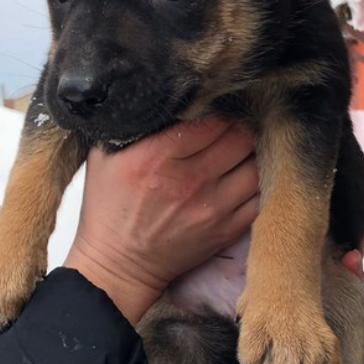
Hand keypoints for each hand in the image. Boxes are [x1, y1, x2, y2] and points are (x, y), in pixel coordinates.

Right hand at [64, 118, 258, 324]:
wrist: (119, 266)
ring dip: (249, 154)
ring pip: (255, 164)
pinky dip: (255, 182)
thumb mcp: (104, 157)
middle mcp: (188, 180)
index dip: (214, 111)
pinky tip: (241, 177)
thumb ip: (134, 125)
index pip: (209, 120)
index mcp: (156, 157)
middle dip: (236, 128)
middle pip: (239, 138)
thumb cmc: (109, 207)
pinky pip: (260, 196)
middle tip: (228, 129)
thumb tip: (164, 98)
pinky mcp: (226, 229)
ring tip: (237, 152)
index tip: (211, 111)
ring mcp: (212, 207)